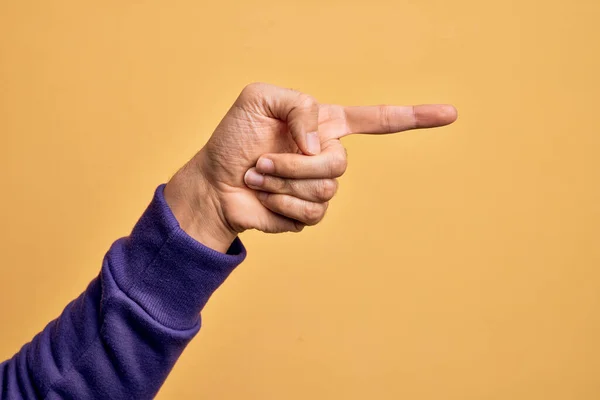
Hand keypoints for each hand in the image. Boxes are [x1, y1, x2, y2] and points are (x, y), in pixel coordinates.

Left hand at [165, 83, 456, 252]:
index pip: (377, 120)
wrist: (214, 182)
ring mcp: (320, 187)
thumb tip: (321, 144)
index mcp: (324, 125)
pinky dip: (279, 205)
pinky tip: (263, 198)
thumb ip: (299, 106)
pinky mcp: (308, 214)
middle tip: (263, 161)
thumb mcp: (259, 99)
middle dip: (294, 164)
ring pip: (324, 190)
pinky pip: (310, 213)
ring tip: (258, 177)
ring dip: (281, 184)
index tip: (450, 114)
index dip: (413, 117)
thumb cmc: (234, 138)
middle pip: (339, 163)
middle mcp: (327, 155)